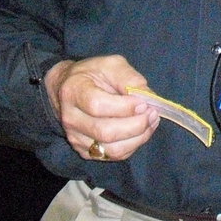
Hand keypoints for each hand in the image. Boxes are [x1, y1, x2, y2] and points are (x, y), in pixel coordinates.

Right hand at [45, 55, 159, 161]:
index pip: (98, 106)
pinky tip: (142, 131)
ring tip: (151, 122)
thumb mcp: (111, 65)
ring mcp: (76, 137)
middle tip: (153, 113)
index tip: (144, 103)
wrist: (68, 89)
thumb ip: (129, 78)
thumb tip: (148, 98)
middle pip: (106, 132)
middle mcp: (71, 118)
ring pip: (111, 149)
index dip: (125, 107)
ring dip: (138, 138)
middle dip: (136, 125)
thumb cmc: (93, 74)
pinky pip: (113, 156)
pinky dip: (133, 146)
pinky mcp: (84, 151)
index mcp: (74, 91)